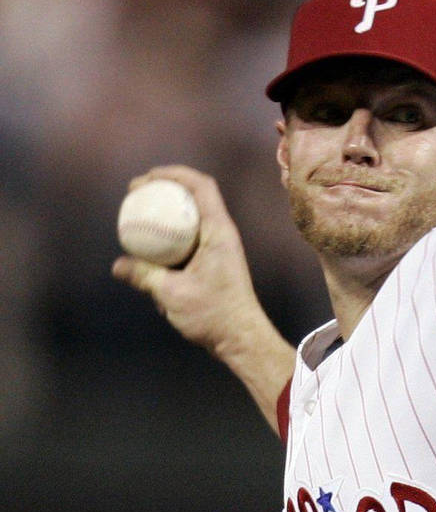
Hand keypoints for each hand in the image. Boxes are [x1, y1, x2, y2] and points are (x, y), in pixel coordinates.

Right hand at [112, 165, 294, 432]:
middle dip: (165, 188)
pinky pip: (189, 239)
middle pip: (195, 196)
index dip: (173, 174)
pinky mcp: (214, 262)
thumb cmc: (214, 315)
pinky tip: (150, 250)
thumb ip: (144, 275)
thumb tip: (119, 264)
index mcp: (220, 232)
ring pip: (192, 218)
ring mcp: (220, 248)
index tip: (144, 179)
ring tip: (138, 216)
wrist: (241, 338)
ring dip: (167, 213)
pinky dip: (170, 237)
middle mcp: (223, 234)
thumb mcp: (171, 294)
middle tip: (135, 194)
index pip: (201, 186)